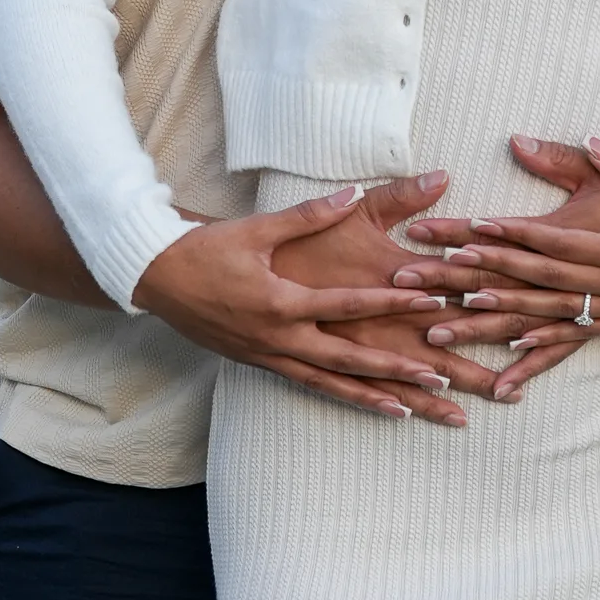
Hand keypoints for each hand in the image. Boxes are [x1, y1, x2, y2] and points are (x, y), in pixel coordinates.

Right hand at [133, 174, 479, 423]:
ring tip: (420, 406)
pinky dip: (347, 397)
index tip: (436, 300)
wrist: (156, 278)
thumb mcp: (258, 229)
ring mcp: (271, 356)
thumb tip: (351, 192)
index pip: (351, 304)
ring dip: (378, 394)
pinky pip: (313, 386)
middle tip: (443, 373)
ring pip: (334, 383)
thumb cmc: (207, 249)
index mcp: (283, 302)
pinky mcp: (263, 364)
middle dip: (399, 367)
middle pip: (351, 358)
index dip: (396, 301)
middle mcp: (281, 337)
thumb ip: (309, 214)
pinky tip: (379, 407)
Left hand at [393, 135, 599, 398]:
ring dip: (491, 324)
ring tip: (442, 327)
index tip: (465, 231)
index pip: (550, 241)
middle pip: (532, 282)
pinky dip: (539, 356)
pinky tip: (506, 368)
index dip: (507, 237)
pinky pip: (571, 343)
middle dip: (474, 279)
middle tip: (426, 278)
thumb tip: (589, 139)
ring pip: (541, 319)